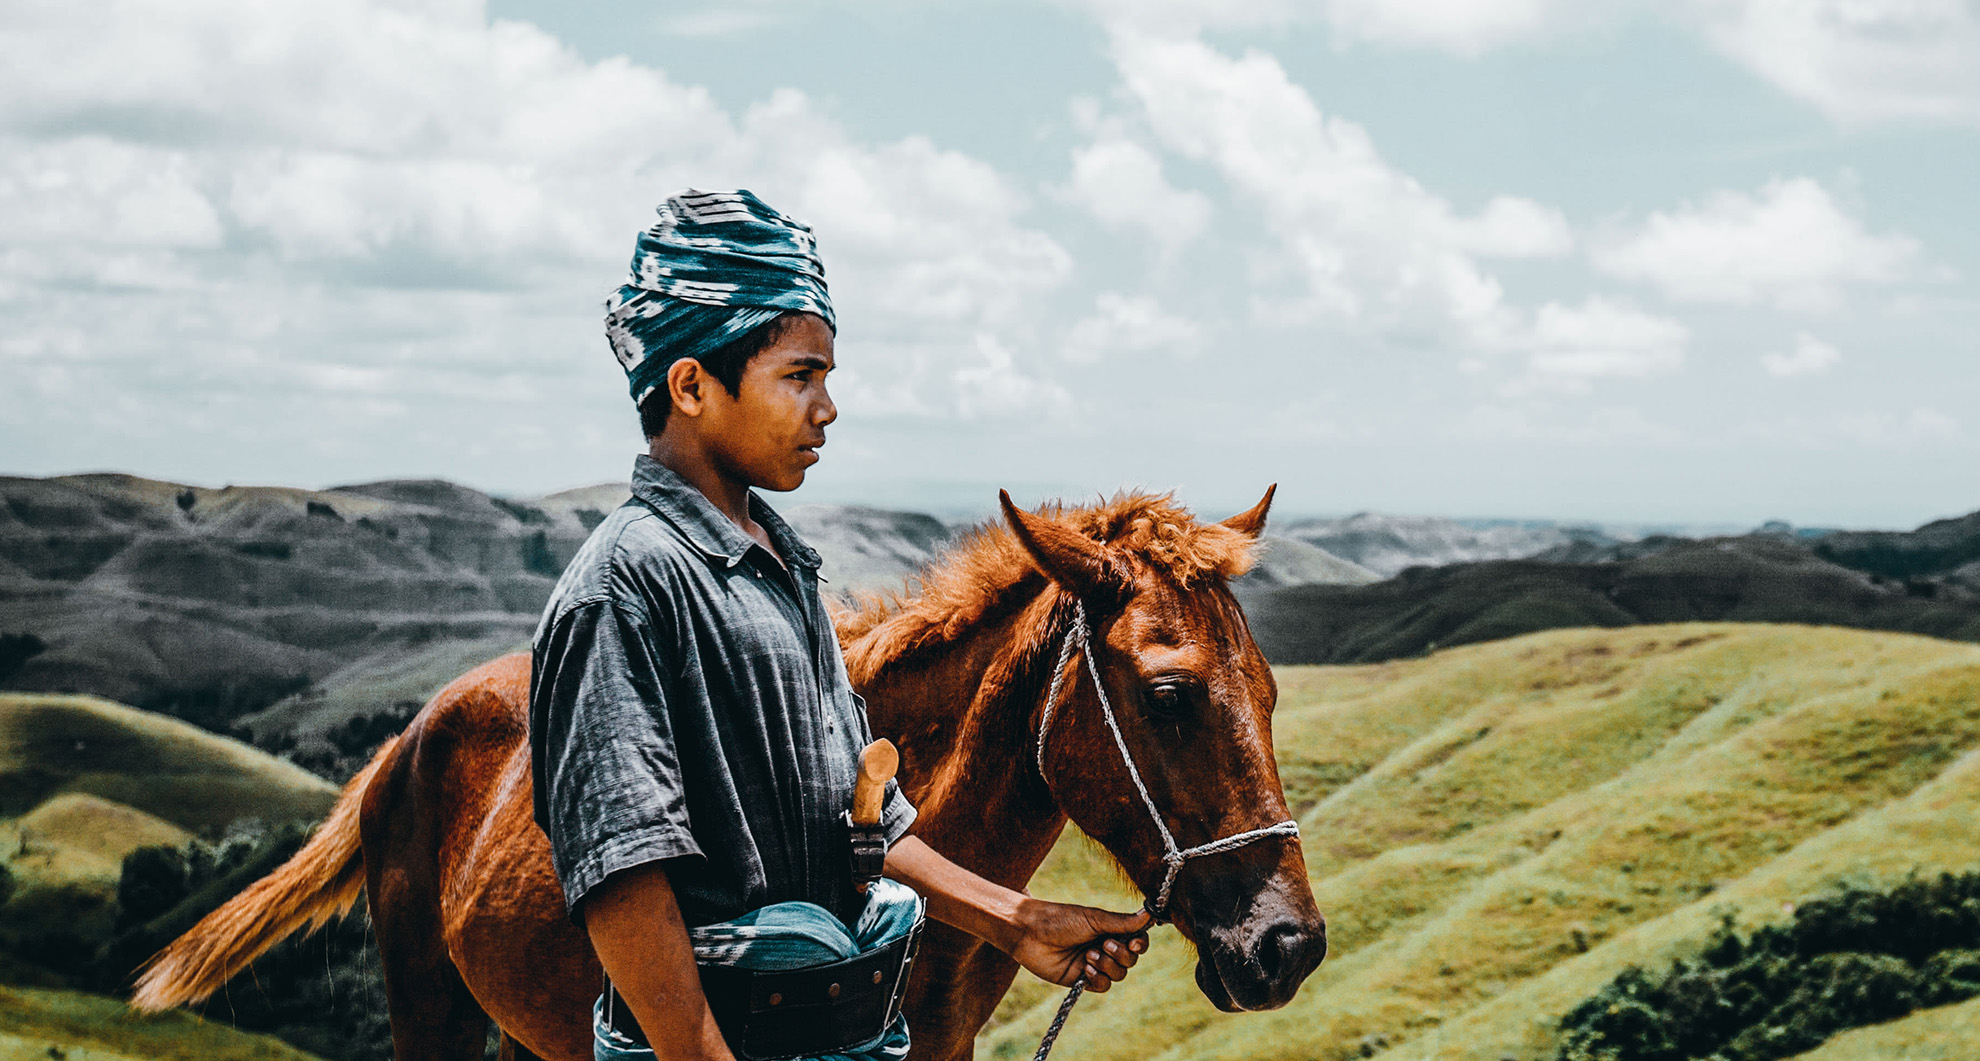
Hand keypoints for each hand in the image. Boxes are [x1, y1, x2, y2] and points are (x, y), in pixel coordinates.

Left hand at [1007, 899, 1151, 992]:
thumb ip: (1122, 922)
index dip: (1140, 944)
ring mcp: (1094, 964)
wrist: (1030, 933)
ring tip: (1088, 954)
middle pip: (1131, 960)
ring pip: (1119, 975)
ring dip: (1108, 966)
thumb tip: (1149, 914)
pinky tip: (1085, 968)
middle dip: (1121, 954)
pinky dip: (1098, 977)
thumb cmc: (1060, 919)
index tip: (1135, 942)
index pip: (1137, 941)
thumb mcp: (1094, 918)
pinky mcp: (1082, 979)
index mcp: (1109, 930)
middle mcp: (1104, 947)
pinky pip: (1103, 986)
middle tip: (1104, 944)